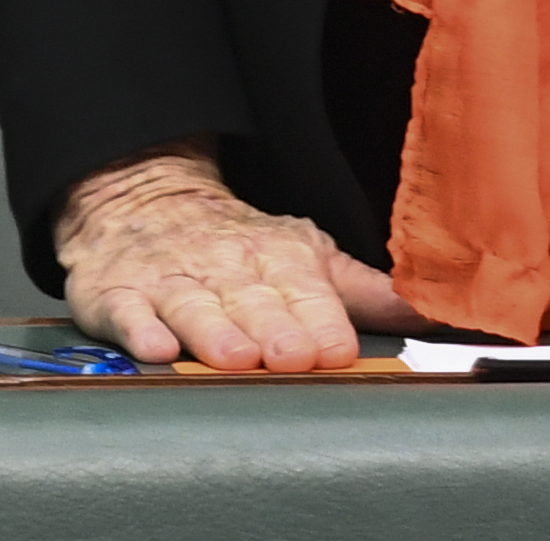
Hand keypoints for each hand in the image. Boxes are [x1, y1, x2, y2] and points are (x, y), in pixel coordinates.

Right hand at [52, 148, 415, 372]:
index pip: (304, 289)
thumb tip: (434, 311)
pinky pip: (125, 309)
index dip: (320, 319)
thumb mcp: (304, 256)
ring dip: (214, 331)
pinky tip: (154, 344)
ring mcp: (168, 279)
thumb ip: (364, 292)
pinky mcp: (115, 292)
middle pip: (252, 301)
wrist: (138, 193)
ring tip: (235, 356)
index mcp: (276, 256)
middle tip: (293, 356)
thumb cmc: (234, 243)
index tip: (336, 348)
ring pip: (193, 305)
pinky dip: (138, 326)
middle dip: (274, 329)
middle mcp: (224, 265)